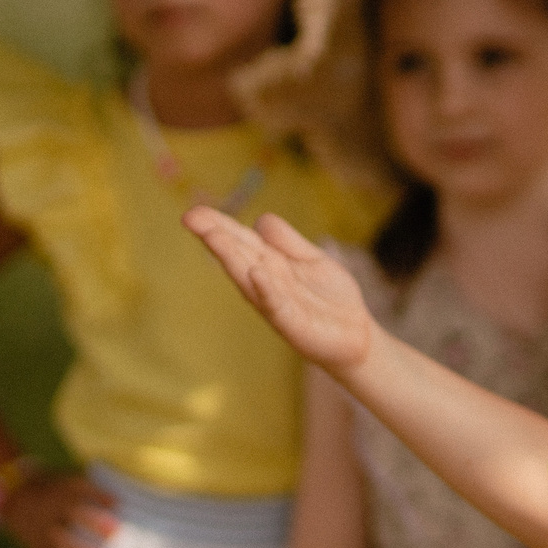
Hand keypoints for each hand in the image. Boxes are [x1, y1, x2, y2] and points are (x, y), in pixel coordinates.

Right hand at [0, 469, 118, 547]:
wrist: (11, 496)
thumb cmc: (48, 489)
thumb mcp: (63, 482)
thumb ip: (87, 491)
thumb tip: (119, 504)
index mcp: (61, 491)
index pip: (81, 490)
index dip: (99, 496)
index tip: (118, 503)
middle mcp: (52, 509)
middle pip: (74, 515)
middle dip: (94, 523)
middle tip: (115, 532)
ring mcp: (44, 528)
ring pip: (62, 541)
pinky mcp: (37, 545)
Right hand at [184, 207, 377, 374]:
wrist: (356, 334)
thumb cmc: (330, 299)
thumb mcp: (311, 259)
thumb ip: (287, 241)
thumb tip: (260, 219)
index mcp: (270, 266)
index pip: (241, 241)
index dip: (219, 225)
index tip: (193, 212)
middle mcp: (266, 284)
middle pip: (238, 256)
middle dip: (215, 237)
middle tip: (190, 218)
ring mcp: (277, 305)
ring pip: (249, 278)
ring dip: (231, 258)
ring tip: (212, 236)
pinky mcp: (294, 325)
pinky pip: (277, 306)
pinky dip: (267, 290)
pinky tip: (256, 274)